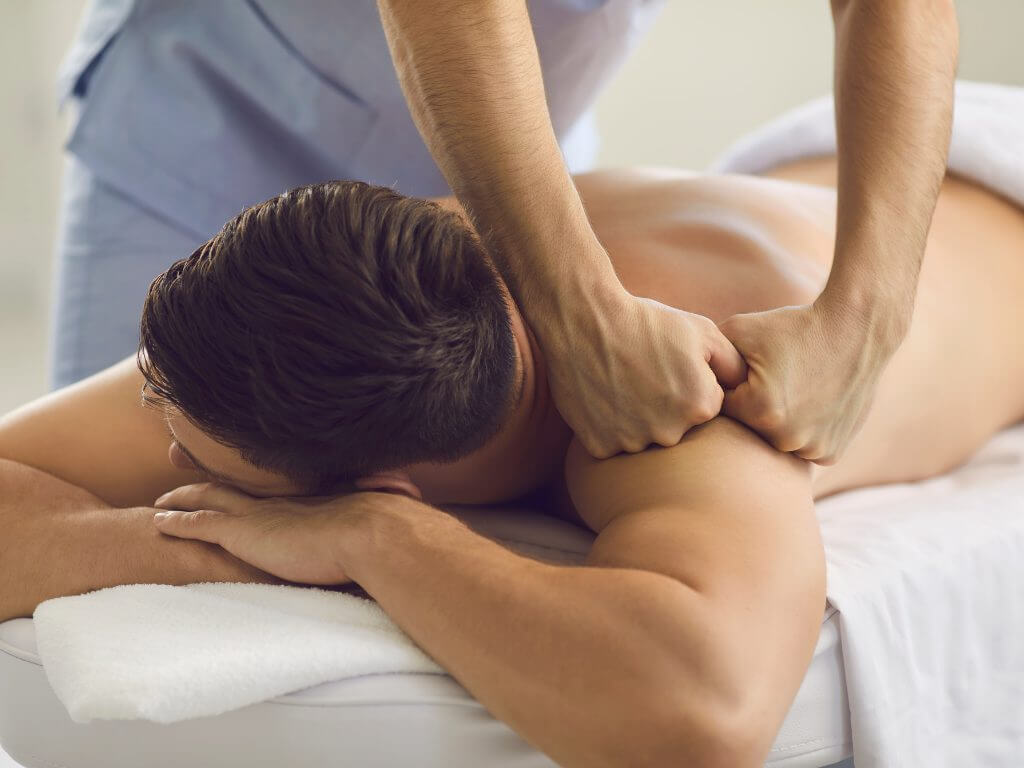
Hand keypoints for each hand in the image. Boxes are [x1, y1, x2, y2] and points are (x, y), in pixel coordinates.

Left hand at [153, 483, 376, 584]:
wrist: (372, 535)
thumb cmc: (382, 533)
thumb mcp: (375, 522)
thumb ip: (370, 522)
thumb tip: (395, 505)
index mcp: (306, 501)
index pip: (268, 490)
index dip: (248, 484)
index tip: (235, 479)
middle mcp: (279, 501)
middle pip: (233, 485)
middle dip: (207, 481)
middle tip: (183, 479)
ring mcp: (260, 514)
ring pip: (208, 499)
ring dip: (182, 498)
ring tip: (161, 502)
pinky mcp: (244, 533)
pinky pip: (199, 524)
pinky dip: (177, 522)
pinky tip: (157, 523)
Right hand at [544, 292, 746, 457]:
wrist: (584, 320)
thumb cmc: (646, 321)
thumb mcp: (702, 331)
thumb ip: (734, 364)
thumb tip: (747, 389)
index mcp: (701, 406)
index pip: (704, 408)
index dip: (687, 385)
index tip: (667, 367)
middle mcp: (670, 432)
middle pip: (675, 428)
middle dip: (663, 406)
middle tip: (642, 374)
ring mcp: (632, 442)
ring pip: (642, 439)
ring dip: (635, 419)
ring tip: (621, 383)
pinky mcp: (600, 446)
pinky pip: (612, 444)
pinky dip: (608, 427)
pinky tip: (602, 397)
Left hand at [718, 299, 902, 463]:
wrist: (856, 327)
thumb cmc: (792, 326)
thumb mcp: (739, 330)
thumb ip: (704, 356)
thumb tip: (679, 378)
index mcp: (759, 412)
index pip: (723, 411)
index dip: (731, 389)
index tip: (747, 372)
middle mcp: (786, 438)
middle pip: (748, 432)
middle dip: (752, 410)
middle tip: (775, 380)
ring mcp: (812, 449)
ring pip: (774, 444)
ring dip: (776, 426)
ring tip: (793, 391)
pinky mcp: (832, 452)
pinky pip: (801, 450)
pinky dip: (800, 434)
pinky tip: (808, 405)